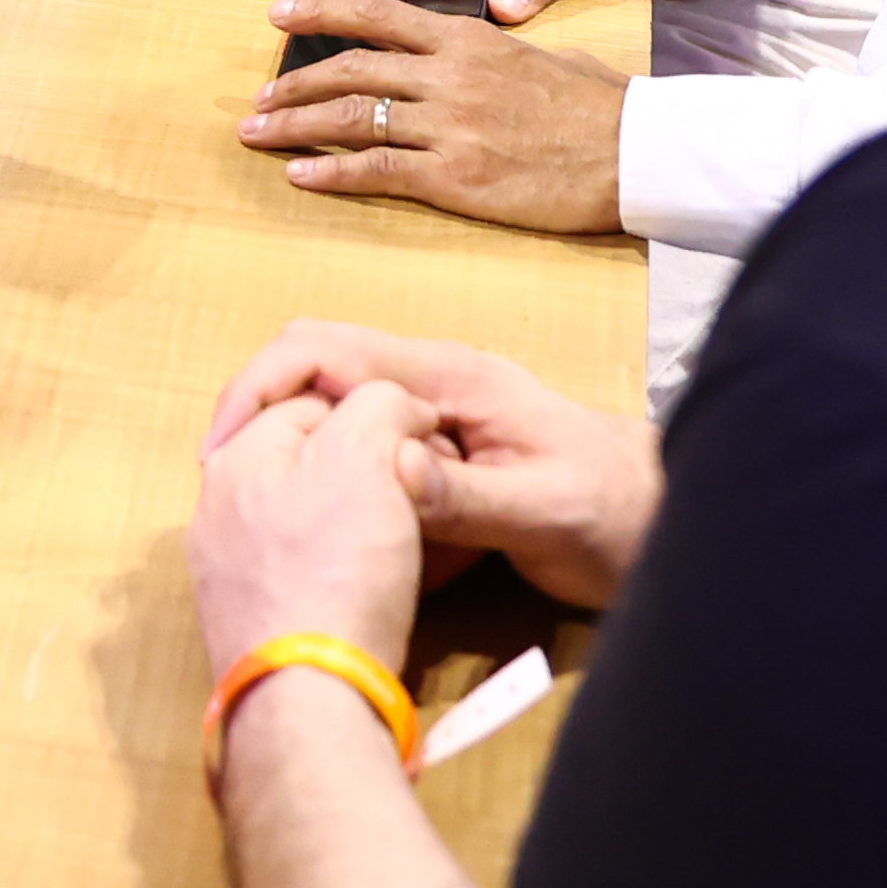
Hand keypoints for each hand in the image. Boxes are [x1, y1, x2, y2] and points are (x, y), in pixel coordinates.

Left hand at [191, 358, 432, 681]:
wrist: (311, 696)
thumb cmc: (338, 567)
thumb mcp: (366, 457)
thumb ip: (378, 406)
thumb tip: (394, 407)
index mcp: (235, 458)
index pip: (312, 403)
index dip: (376, 413)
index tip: (424, 443)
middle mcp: (215, 511)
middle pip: (306, 464)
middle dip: (362, 470)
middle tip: (414, 495)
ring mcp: (226, 571)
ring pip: (304, 519)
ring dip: (353, 521)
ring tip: (399, 544)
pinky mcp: (249, 621)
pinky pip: (299, 572)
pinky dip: (336, 571)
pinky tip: (368, 590)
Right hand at [204, 322, 657, 612]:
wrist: (664, 520)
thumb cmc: (614, 512)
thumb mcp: (545, 512)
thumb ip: (467, 495)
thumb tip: (385, 468)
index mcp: (449, 377)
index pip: (323, 349)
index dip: (259, 388)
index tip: (222, 454)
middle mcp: (431, 383)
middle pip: (312, 372)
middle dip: (263, 424)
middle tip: (236, 495)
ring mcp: (431, 414)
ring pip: (332, 414)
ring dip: (301, 461)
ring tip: (277, 522)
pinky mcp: (434, 450)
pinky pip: (361, 454)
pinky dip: (338, 488)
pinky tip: (340, 538)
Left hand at [243, 0, 627, 234]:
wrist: (633, 153)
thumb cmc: (597, 106)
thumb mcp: (541, 55)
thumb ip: (492, 48)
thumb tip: (473, 43)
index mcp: (466, 38)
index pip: (375, 17)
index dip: (319, 14)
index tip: (278, 15)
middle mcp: (448, 75)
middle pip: (349, 69)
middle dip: (291, 84)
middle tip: (255, 99)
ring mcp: (448, 126)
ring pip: (350, 118)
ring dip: (295, 126)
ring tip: (258, 134)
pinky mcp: (454, 178)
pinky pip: (376, 171)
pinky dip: (330, 173)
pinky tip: (298, 175)